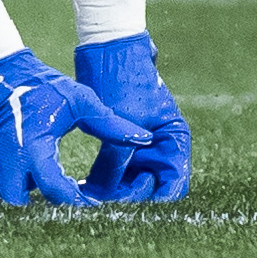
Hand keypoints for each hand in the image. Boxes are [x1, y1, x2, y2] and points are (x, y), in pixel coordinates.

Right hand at [0, 49, 152, 206]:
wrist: (0, 77)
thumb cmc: (44, 88)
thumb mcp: (81, 101)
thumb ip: (111, 123)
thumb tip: (145, 138)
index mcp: (34, 148)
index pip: (55, 189)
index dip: (76, 203)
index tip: (94, 207)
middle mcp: (8, 165)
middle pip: (22, 210)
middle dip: (44, 217)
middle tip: (70, 217)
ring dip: (18, 217)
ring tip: (44, 215)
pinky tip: (21, 209)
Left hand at [75, 33, 190, 202]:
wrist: (106, 49)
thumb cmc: (122, 79)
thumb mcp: (122, 122)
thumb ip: (115, 161)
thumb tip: (100, 197)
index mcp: (174, 139)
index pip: (173, 185)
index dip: (153, 201)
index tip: (127, 208)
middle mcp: (160, 148)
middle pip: (150, 190)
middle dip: (128, 199)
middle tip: (100, 202)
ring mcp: (140, 149)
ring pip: (129, 186)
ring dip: (111, 194)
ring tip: (87, 195)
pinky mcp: (119, 148)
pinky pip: (113, 176)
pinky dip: (101, 183)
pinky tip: (82, 186)